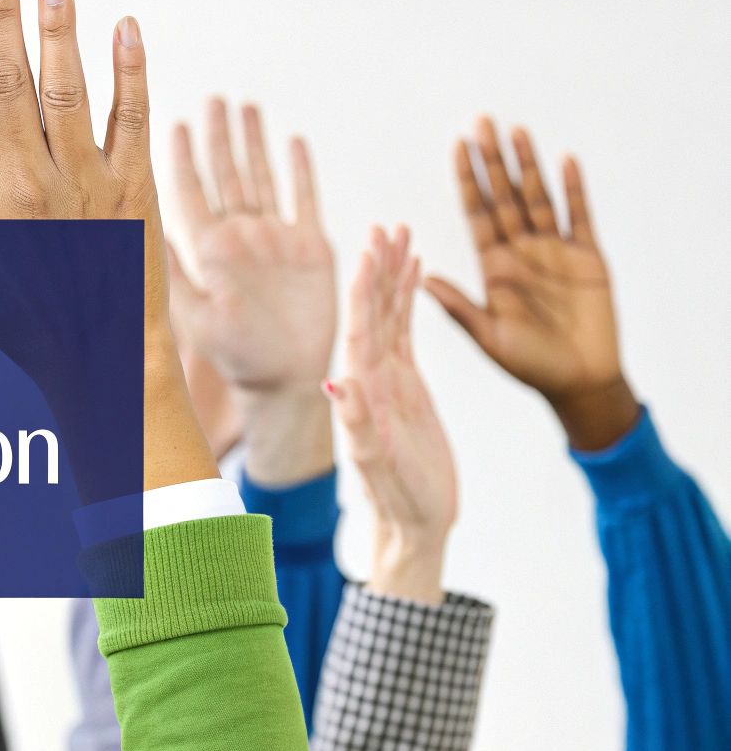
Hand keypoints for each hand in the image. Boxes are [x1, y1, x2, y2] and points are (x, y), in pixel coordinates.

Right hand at [0, 0, 212, 499]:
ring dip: (60, 32)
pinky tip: (124, 27)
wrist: (106, 362)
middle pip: (8, 89)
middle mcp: (30, 189)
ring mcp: (87, 184)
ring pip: (67, 92)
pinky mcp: (135, 187)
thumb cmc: (26, 327)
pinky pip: (131, 116)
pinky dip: (130, 70)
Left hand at [169, 100, 335, 484]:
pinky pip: (305, 199)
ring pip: (261, 178)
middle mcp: (239, 238)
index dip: (181, 156)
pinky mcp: (310, 249)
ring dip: (254, 142)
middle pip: (225, 173)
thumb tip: (138, 233)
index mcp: (208, 251)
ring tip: (244, 105)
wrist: (284, 384)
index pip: (188, 192)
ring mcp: (274, 240)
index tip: (171, 122)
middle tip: (211, 99)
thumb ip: (173, 273)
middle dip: (218, 136)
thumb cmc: (236, 357)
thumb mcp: (198, 314)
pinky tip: (294, 140)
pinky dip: (300, 170)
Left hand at [326, 226, 454, 604]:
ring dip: (393, 276)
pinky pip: (405, 334)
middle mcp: (369, 378)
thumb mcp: (380, 465)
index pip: (362, 329)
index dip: (366, 290)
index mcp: (362, 391)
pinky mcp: (405, 386)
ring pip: (390, 316)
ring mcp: (387, 379)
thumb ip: (359, 426)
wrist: (413, 524)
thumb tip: (336, 385)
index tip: (369, 250)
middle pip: (374, 312)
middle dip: (379, 269)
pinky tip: (413, 274)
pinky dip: (408, 302)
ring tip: (400, 234)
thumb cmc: (400, 501)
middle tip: (386, 227)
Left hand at [424, 120, 636, 450]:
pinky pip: (580, 217)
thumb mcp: (488, 338)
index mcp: (494, 267)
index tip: (457, 147)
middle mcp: (522, 252)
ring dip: (529, 166)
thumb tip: (422, 280)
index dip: (468, 181)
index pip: (477, 214)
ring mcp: (555, 252)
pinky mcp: (588, 258)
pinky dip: (574, 189)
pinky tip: (566, 160)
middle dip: (494, 161)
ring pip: (539, 198)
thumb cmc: (529, 365)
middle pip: (505, 196)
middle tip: (482, 121)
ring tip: (518, 131)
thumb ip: (458, 308)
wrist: (578, 382)